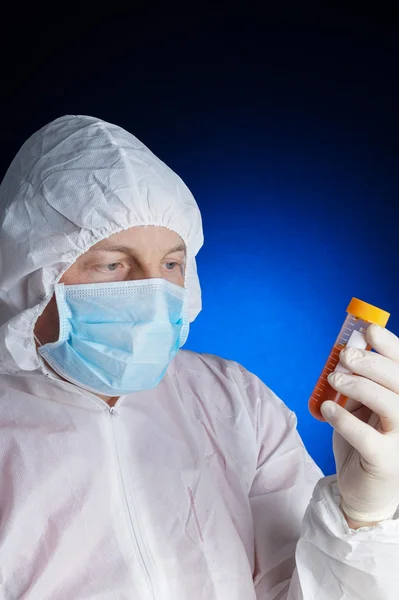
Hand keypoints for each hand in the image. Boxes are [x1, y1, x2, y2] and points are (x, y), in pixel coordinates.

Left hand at [320, 325, 398, 526]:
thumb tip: (348, 350)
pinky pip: (367, 437)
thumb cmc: (365, 440)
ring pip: (391, 405)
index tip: (369, 330)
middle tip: (345, 355)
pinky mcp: (386, 462)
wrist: (365, 492)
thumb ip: (360, 382)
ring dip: (359, 386)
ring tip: (334, 380)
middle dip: (372, 363)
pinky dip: (345, 419)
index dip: (391, 346)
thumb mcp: (362, 406)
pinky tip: (328, 409)